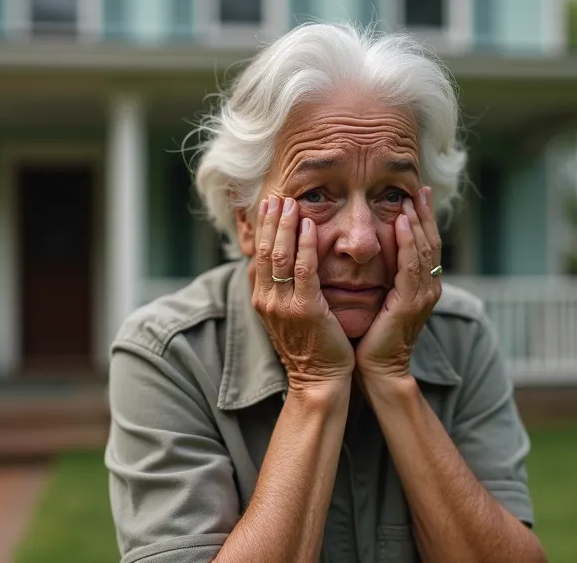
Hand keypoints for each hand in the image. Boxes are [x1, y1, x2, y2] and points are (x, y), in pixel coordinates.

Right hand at [252, 195, 354, 392]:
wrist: (319, 380)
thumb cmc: (311, 347)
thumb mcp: (288, 315)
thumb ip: (282, 289)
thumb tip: (278, 265)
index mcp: (262, 299)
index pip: (257, 255)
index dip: (261, 227)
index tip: (268, 204)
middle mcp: (267, 300)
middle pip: (264, 250)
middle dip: (270, 220)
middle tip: (277, 195)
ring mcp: (283, 305)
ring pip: (279, 256)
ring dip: (285, 226)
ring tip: (291, 202)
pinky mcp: (306, 310)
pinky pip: (303, 270)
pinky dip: (305, 245)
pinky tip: (310, 225)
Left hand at [355, 187, 441, 379]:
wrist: (377, 370)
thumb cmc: (372, 337)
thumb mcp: (380, 299)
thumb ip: (381, 276)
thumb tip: (368, 251)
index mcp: (421, 286)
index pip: (425, 244)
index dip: (423, 219)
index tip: (416, 194)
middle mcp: (428, 288)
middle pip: (430, 242)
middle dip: (425, 214)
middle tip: (419, 188)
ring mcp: (422, 296)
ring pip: (423, 250)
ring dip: (417, 222)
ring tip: (410, 198)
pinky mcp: (410, 303)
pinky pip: (411, 266)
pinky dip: (407, 243)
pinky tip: (401, 223)